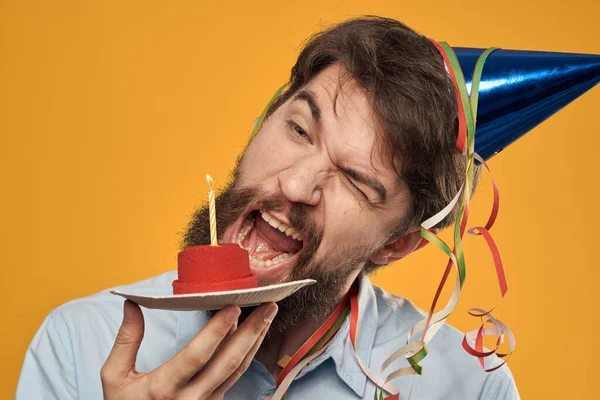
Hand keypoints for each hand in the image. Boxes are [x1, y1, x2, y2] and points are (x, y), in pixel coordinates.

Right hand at [101, 300, 277, 399]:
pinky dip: (246, 354)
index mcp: (163, 388)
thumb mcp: (115, 378)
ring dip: (255, 341)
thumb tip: (132, 305)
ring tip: (268, 315)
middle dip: (251, 332)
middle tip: (269, 306)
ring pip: (237, 371)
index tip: (233, 306)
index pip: (197, 356)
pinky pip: (235, 378)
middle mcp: (190, 399)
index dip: (217, 331)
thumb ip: (126, 341)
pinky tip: (253, 336)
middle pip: (228, 363)